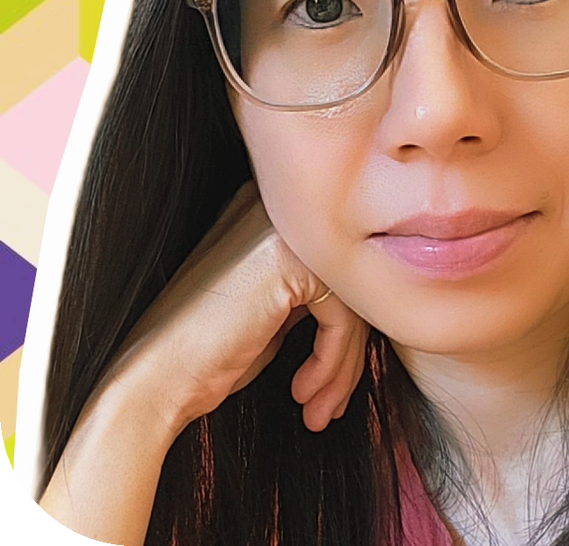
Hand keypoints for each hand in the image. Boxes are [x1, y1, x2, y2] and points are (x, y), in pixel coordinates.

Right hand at [99, 180, 368, 440]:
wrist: (151, 383)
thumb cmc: (203, 354)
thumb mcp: (271, 310)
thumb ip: (313, 291)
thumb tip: (370, 302)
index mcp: (263, 214)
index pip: (330, 263)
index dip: (338, 325)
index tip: (331, 373)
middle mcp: (272, 209)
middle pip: (345, 278)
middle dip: (345, 350)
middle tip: (330, 399)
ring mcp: (281, 229)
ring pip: (351, 299)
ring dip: (342, 365)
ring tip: (321, 407)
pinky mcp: (290, 260)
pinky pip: (343, 316)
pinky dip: (332, 363)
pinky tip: (307, 391)